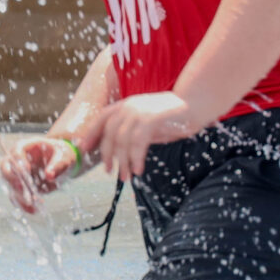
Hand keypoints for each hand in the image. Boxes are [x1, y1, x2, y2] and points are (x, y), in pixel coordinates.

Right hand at [2, 136, 80, 209]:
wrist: (63, 164)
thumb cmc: (63, 155)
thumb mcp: (64, 157)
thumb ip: (58, 165)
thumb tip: (49, 175)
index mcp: (25, 147)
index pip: (16, 153)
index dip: (18, 162)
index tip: (26, 171)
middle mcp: (17, 161)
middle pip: (5, 169)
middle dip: (12, 180)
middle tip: (22, 189)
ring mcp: (18, 176)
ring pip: (11, 186)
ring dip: (19, 197)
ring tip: (32, 206)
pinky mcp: (22, 188)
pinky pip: (18, 197)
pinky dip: (24, 205)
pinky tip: (34, 210)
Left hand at [80, 92, 202, 179]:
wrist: (196, 103)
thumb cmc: (173, 116)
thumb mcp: (148, 125)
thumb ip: (133, 133)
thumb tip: (120, 152)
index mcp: (125, 105)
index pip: (101, 120)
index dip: (90, 135)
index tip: (84, 149)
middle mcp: (128, 106)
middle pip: (109, 134)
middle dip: (108, 156)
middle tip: (111, 172)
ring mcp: (139, 111)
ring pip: (121, 141)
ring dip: (123, 162)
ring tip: (126, 176)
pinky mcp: (150, 118)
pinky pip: (137, 143)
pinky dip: (135, 158)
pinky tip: (138, 169)